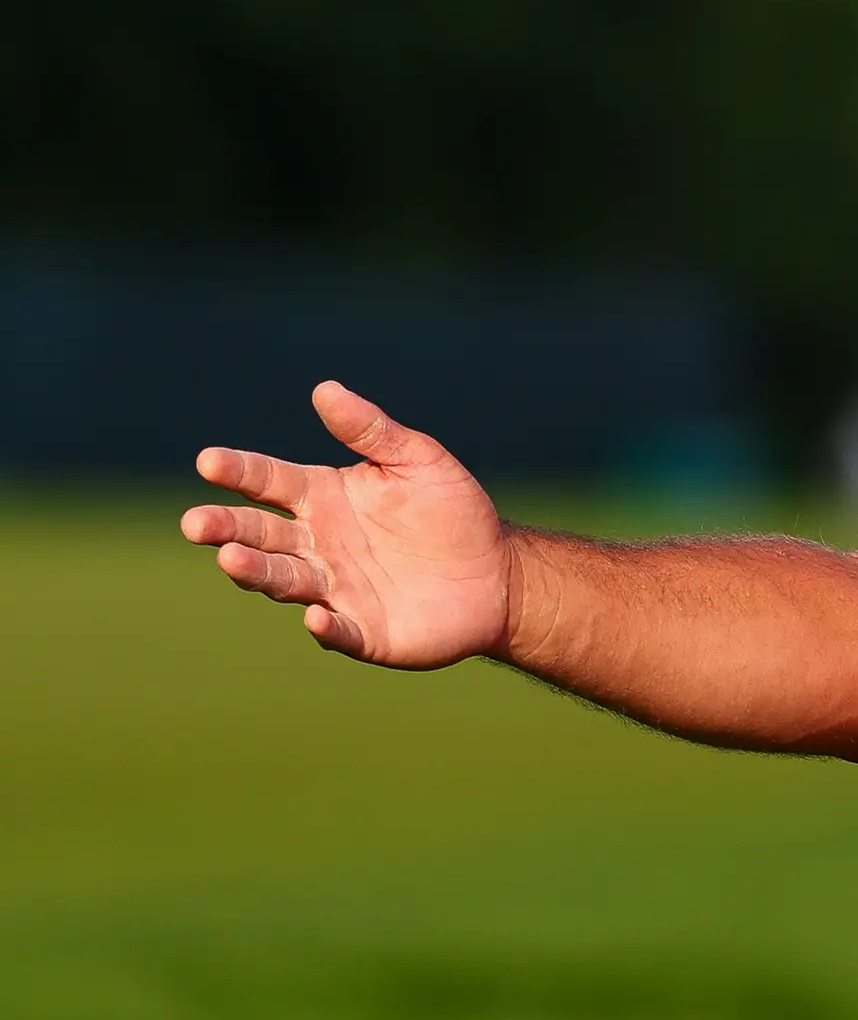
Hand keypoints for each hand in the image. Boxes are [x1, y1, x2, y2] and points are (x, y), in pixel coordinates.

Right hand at [182, 383, 513, 667]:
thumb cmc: (453, 511)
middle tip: (196, 523)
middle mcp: (316, 543)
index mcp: (321, 497)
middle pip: (259, 534)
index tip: (209, 461)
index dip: (238, 471)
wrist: (499, 573)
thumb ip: (371, 431)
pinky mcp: (362, 630)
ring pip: (284, 579)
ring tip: (231, 559)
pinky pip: (338, 630)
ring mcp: (335, 588)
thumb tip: (325, 389)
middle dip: (226, 528)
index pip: (267, 481)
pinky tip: (316, 617)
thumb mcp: (418, 461)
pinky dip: (325, 626)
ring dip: (255, 571)